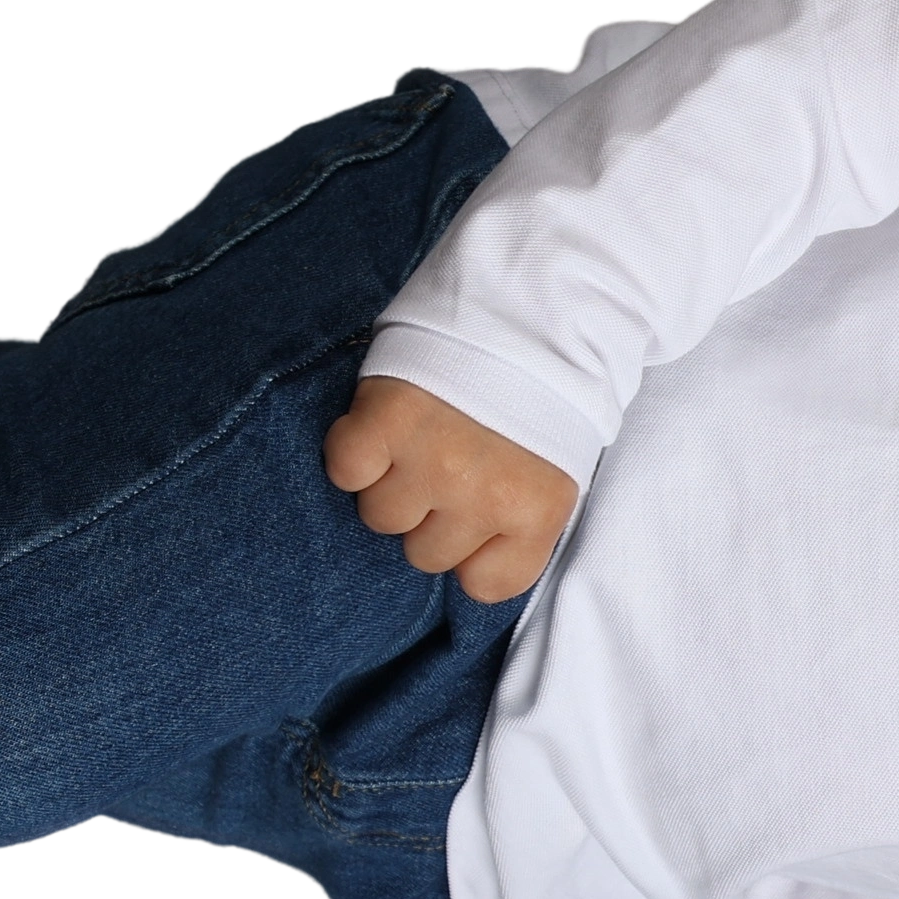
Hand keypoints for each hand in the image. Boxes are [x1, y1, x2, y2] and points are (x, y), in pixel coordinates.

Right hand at [323, 375, 579, 604]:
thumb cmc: (538, 402)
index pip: (483, 586)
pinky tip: (384, 426)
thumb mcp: (552, 476)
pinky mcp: (384, 423)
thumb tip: (464, 570)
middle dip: (431, 516)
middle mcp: (485, 496)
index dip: (473, 551)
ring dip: (391, 482)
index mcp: (537, 512)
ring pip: (380, 517)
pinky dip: (355, 449)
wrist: (524, 312)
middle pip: (424, 555)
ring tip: (420, 440)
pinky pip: (346, 470)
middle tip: (447, 466)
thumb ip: (516, 528)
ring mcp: (433, 462)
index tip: (478, 515)